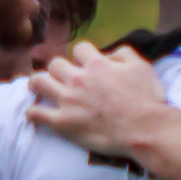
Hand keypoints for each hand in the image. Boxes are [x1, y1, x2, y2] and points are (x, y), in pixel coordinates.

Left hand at [27, 40, 169, 155]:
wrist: (145, 130)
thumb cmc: (147, 99)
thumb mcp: (142, 66)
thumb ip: (123, 53)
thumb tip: (108, 54)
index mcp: (96, 64)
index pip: (79, 49)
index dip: (83, 57)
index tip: (87, 65)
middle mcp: (78, 79)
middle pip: (55, 63)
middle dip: (60, 69)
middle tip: (65, 79)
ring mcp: (68, 101)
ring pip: (39, 82)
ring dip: (38, 83)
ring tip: (39, 88)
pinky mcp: (64, 123)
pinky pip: (37, 114)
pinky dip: (33, 112)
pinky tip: (34, 113)